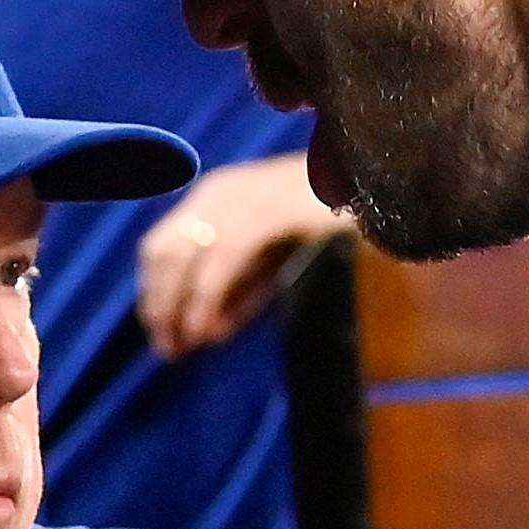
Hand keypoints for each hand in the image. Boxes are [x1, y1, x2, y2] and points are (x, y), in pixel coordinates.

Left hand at [135, 154, 354, 358]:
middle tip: (166, 347)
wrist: (374, 181)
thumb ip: (242, 290)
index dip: (154, 291)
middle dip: (157, 302)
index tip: (160, 331)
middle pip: (161, 250)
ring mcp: (238, 197)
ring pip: (180, 256)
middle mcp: (218, 192)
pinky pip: (220, 262)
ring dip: (174, 305)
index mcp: (216, 195)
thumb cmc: (330, 219)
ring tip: (182, 344)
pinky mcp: (264, 211)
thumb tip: (208, 332)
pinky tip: (206, 330)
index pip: (161, 244)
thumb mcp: (275, 257)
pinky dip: (205, 300)